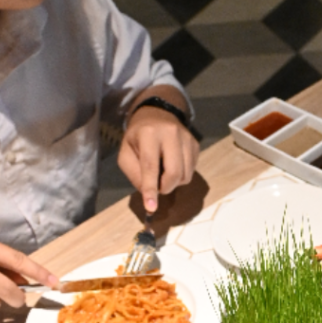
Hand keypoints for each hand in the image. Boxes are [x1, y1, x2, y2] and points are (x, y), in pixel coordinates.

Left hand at [119, 96, 198, 213]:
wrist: (157, 115)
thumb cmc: (137, 137)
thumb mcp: (125, 152)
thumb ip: (134, 173)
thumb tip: (149, 192)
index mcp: (149, 134)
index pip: (151, 166)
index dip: (150, 189)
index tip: (151, 207)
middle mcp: (171, 133)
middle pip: (174, 172)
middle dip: (165, 188)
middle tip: (157, 187)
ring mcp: (187, 138)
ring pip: (185, 174)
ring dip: (173, 182)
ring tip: (163, 173)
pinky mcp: (196, 144)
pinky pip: (192, 170)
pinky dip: (181, 175)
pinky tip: (172, 166)